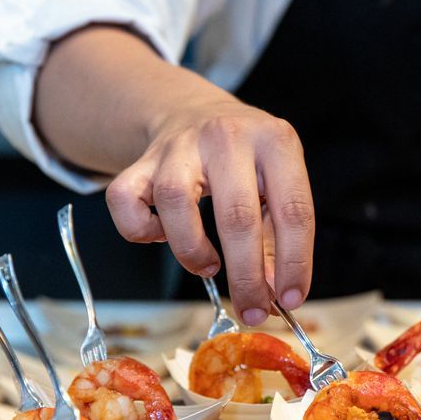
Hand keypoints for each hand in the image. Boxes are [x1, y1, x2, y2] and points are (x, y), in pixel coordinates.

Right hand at [105, 95, 314, 324]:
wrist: (192, 111)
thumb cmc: (243, 159)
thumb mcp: (275, 182)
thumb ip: (278, 236)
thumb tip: (274, 291)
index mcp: (275, 141)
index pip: (293, 210)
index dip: (294, 262)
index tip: (291, 298)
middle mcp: (227, 137)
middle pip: (237, 215)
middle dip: (246, 276)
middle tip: (251, 308)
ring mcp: (180, 146)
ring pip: (174, 202)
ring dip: (192, 250)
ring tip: (207, 265)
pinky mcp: (141, 160)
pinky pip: (125, 201)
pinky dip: (140, 229)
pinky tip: (160, 234)